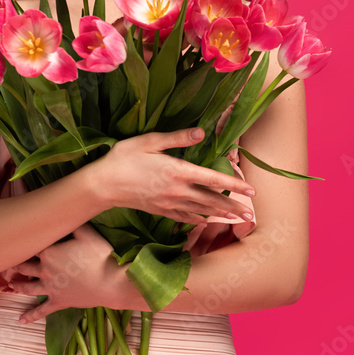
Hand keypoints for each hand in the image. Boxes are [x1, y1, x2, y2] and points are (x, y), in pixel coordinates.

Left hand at [10, 223, 122, 324]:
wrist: (110, 283)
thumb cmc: (100, 255)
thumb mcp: (87, 232)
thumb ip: (72, 222)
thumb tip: (64, 211)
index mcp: (49, 252)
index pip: (30, 246)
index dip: (22, 242)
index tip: (14, 240)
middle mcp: (45, 270)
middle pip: (24, 267)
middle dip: (14, 265)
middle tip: (7, 263)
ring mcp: (51, 288)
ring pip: (28, 287)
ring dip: (18, 286)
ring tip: (11, 285)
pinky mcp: (59, 302)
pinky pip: (42, 311)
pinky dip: (31, 315)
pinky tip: (21, 320)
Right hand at [92, 126, 256, 223]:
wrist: (102, 184)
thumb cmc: (124, 158)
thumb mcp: (149, 141)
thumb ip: (177, 138)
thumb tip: (202, 133)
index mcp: (177, 170)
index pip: (213, 179)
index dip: (234, 185)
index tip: (251, 191)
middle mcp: (177, 190)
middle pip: (211, 200)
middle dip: (233, 206)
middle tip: (251, 214)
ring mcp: (169, 203)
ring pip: (201, 211)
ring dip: (221, 215)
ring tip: (236, 220)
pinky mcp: (160, 210)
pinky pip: (184, 217)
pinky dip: (198, 219)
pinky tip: (206, 221)